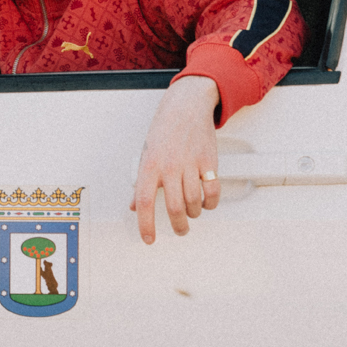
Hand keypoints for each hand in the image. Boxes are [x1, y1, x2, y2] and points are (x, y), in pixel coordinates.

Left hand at [130, 75, 220, 243]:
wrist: (186, 108)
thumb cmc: (164, 130)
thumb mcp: (146, 154)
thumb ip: (141, 181)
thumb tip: (134, 205)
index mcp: (150, 165)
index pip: (144, 201)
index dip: (145, 224)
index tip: (148, 239)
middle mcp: (169, 166)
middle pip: (174, 208)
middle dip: (177, 225)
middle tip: (179, 230)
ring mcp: (190, 165)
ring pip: (193, 203)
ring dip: (193, 214)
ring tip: (191, 213)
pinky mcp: (208, 162)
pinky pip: (212, 192)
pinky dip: (210, 203)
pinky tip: (206, 203)